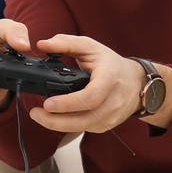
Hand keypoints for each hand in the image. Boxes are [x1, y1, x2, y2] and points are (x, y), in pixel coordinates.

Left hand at [24, 33, 146, 132]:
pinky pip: (84, 129)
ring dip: (57, 125)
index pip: (90, 96)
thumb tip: (43, 44)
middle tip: (35, 113)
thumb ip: (66, 43)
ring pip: (82, 127)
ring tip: (39, 116)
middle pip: (83, 119)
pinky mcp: (106, 125)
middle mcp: (113, 101)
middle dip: (55, 120)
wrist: (136, 83)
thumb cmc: (112, 64)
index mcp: (109, 79)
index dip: (68, 103)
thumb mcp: (91, 47)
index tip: (48, 103)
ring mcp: (110, 116)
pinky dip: (67, 126)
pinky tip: (55, 119)